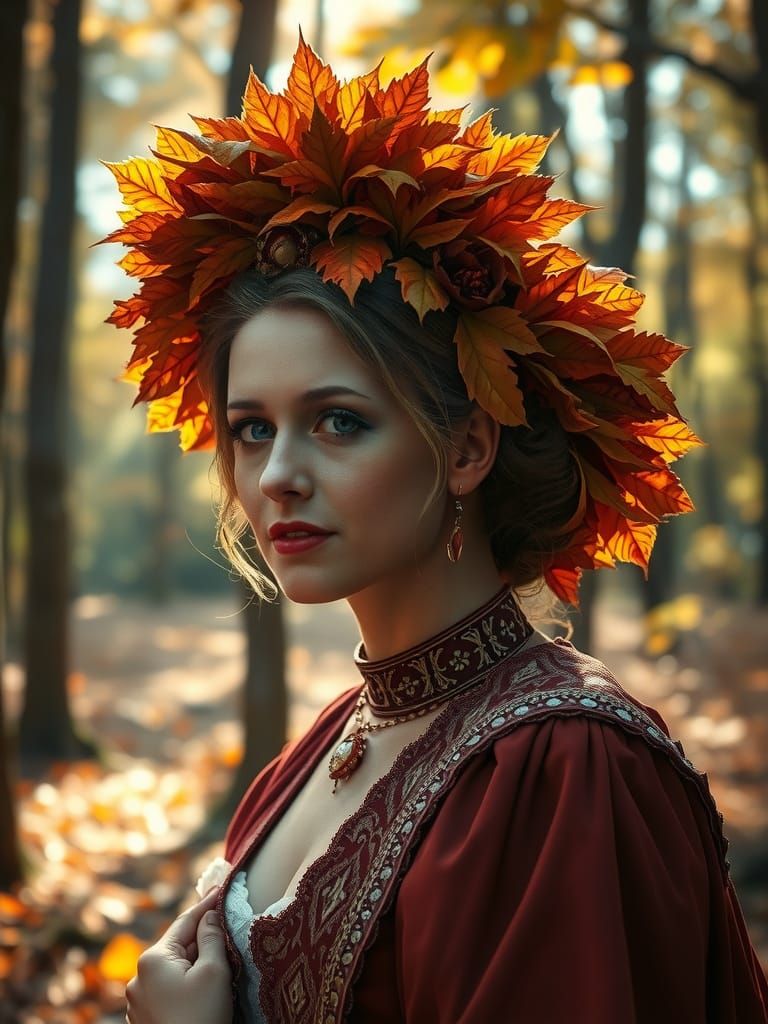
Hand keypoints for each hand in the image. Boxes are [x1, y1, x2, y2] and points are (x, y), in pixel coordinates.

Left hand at [125, 887, 231, 1023]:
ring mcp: (138, 1001)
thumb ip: (212, 937)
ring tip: (217, 959)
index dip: (205, 905)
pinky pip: (167, 988)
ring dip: (194, 961)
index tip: (220, 889)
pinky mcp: (145, 1018)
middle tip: (225, 926)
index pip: (184, 922)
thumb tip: (209, 915)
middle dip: (201, 938)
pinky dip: (185, 981)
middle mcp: (139, 977)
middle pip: (178, 945)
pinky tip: (202, 988)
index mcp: (153, 959)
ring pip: (172, 968)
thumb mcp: (213, 972)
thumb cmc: (202, 1018)